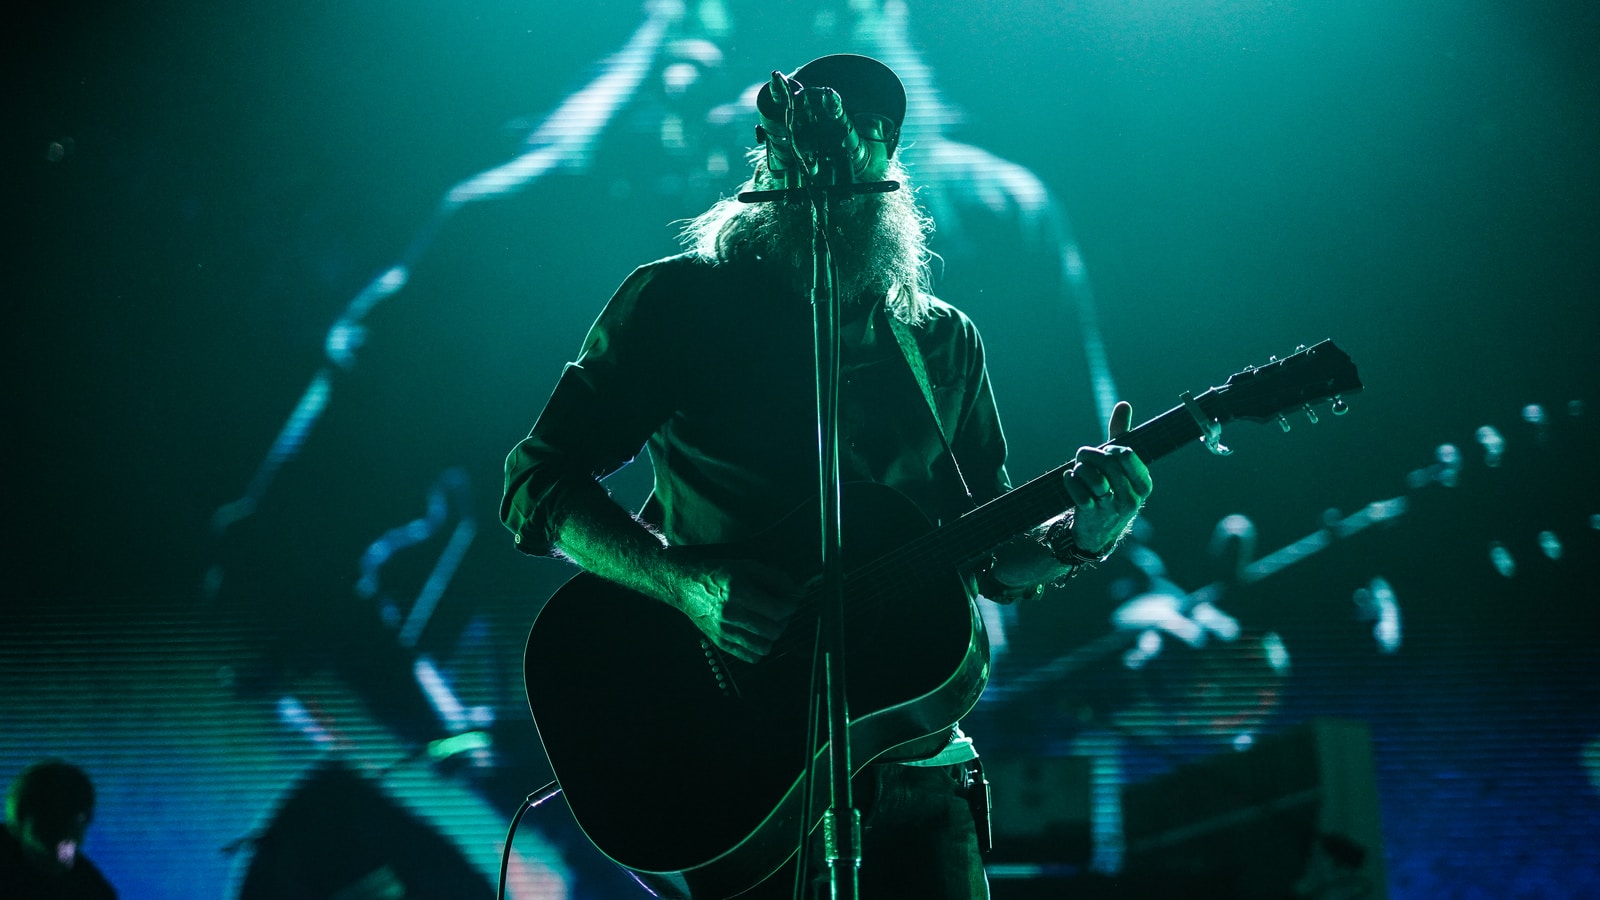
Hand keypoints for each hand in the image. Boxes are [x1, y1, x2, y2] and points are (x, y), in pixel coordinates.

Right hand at [668, 554, 799, 663]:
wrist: (686, 586)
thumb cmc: (719, 573)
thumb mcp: (748, 566)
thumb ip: (776, 578)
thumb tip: (799, 591)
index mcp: (739, 592)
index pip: (779, 610)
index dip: (791, 605)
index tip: (791, 600)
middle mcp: (731, 614)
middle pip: (775, 630)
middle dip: (784, 620)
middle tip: (780, 611)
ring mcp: (725, 631)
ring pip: (765, 647)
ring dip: (772, 636)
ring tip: (768, 623)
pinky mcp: (720, 642)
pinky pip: (750, 657)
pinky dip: (759, 648)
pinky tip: (757, 634)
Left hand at [1064, 401, 1152, 554]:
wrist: (1099, 529)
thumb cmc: (1112, 487)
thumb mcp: (1121, 465)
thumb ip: (1122, 435)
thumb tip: (1124, 405)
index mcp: (1143, 483)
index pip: (1127, 455)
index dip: (1111, 449)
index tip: (1106, 450)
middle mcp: (1131, 497)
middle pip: (1108, 463)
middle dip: (1091, 455)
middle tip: (1083, 455)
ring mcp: (1112, 508)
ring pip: (1093, 477)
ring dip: (1080, 469)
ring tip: (1079, 471)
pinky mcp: (1092, 515)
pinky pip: (1078, 492)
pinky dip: (1070, 482)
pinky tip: (1070, 479)